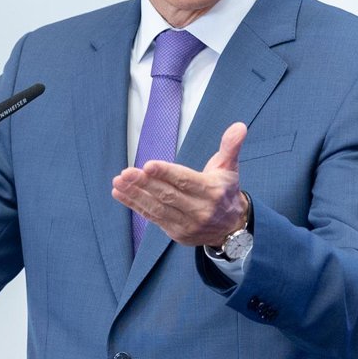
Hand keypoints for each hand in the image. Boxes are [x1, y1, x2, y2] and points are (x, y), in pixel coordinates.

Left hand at [112, 121, 248, 246]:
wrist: (232, 227)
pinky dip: (135, 205)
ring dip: (135, 195)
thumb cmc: (225, 191)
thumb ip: (231, 146)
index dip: (166, 173)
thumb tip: (239, 126)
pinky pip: (153, 218)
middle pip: (168, 195)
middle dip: (145, 183)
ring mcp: (187, 223)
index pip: (186, 181)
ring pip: (157, 208)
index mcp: (212, 191)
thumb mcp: (230, 168)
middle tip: (126, 173)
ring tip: (118, 182)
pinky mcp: (176, 233)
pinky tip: (120, 194)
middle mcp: (200, 209)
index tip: (148, 165)